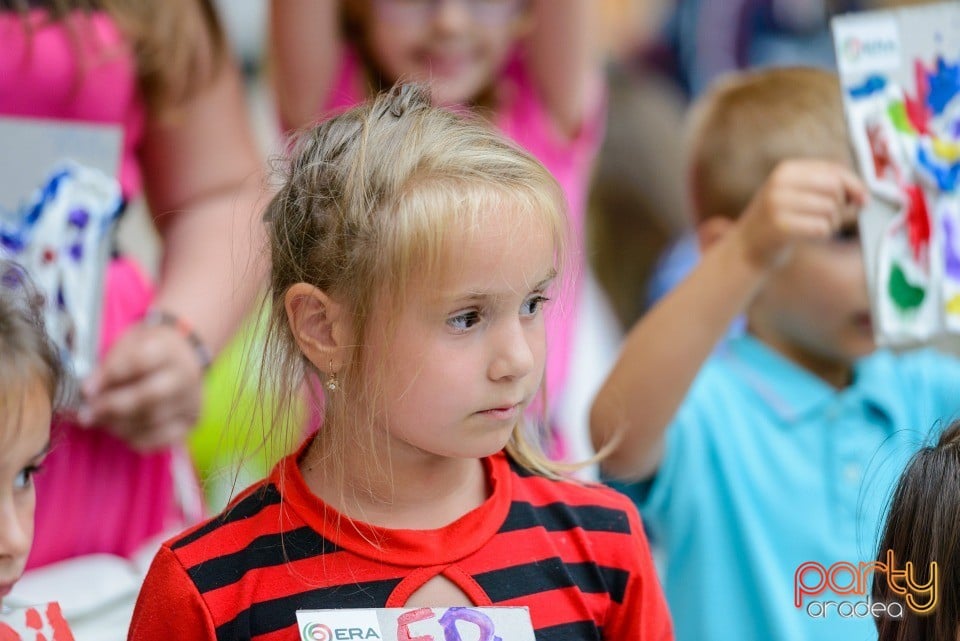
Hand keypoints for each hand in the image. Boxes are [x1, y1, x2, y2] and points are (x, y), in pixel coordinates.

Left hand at [79, 322, 203, 451]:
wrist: (185, 358)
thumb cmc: (150, 351)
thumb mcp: (130, 344)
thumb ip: (110, 365)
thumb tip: (89, 392)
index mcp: (168, 350)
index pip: (139, 362)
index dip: (110, 377)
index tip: (86, 389)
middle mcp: (186, 376)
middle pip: (149, 396)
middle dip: (112, 407)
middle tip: (87, 414)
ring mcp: (191, 402)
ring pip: (151, 421)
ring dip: (118, 425)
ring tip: (100, 420)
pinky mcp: (190, 423)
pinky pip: (159, 440)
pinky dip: (134, 439)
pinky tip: (121, 429)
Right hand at [735, 159, 866, 270]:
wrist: (746, 248)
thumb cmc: (779, 220)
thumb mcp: (795, 193)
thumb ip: (826, 185)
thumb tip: (863, 195)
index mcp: (786, 169)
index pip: (834, 170)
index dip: (855, 184)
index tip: (863, 200)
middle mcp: (780, 183)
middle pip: (835, 188)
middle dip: (842, 205)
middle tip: (832, 217)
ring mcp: (778, 204)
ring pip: (831, 209)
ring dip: (832, 222)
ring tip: (815, 226)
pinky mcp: (781, 227)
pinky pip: (822, 227)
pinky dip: (823, 234)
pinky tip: (809, 236)